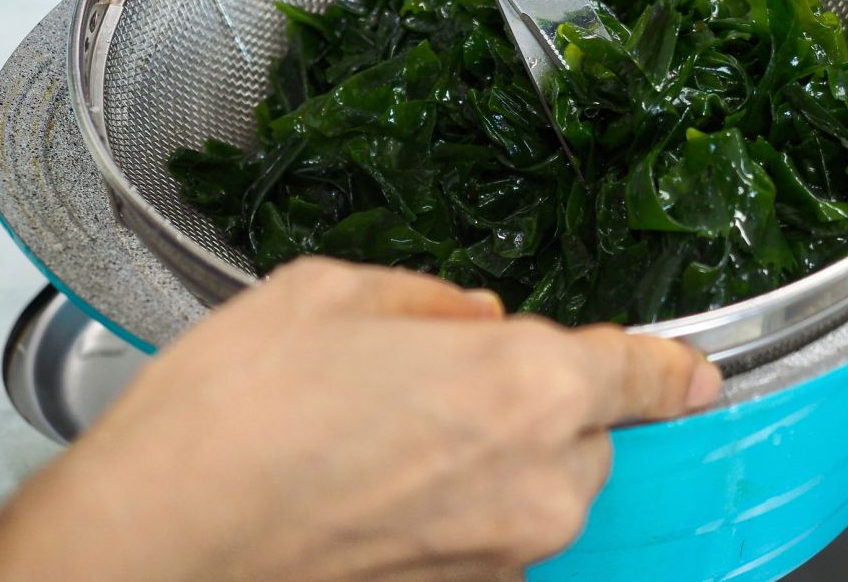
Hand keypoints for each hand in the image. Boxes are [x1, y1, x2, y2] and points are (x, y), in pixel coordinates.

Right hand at [0, 258, 719, 581]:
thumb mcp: (330, 293)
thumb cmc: (232, 410)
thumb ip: (433, 302)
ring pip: (541, 494)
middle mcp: (533, 483)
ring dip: (499, 461)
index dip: (671, 370)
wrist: (151, 544)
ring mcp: (498, 557)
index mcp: (522, 383)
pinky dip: (463, 510)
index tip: (696, 375)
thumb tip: (477, 318)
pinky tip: (378, 486)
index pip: (637, 372)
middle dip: (540, 404)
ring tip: (391, 439)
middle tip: (445, 382)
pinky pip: (494, 541)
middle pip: (585, 436)